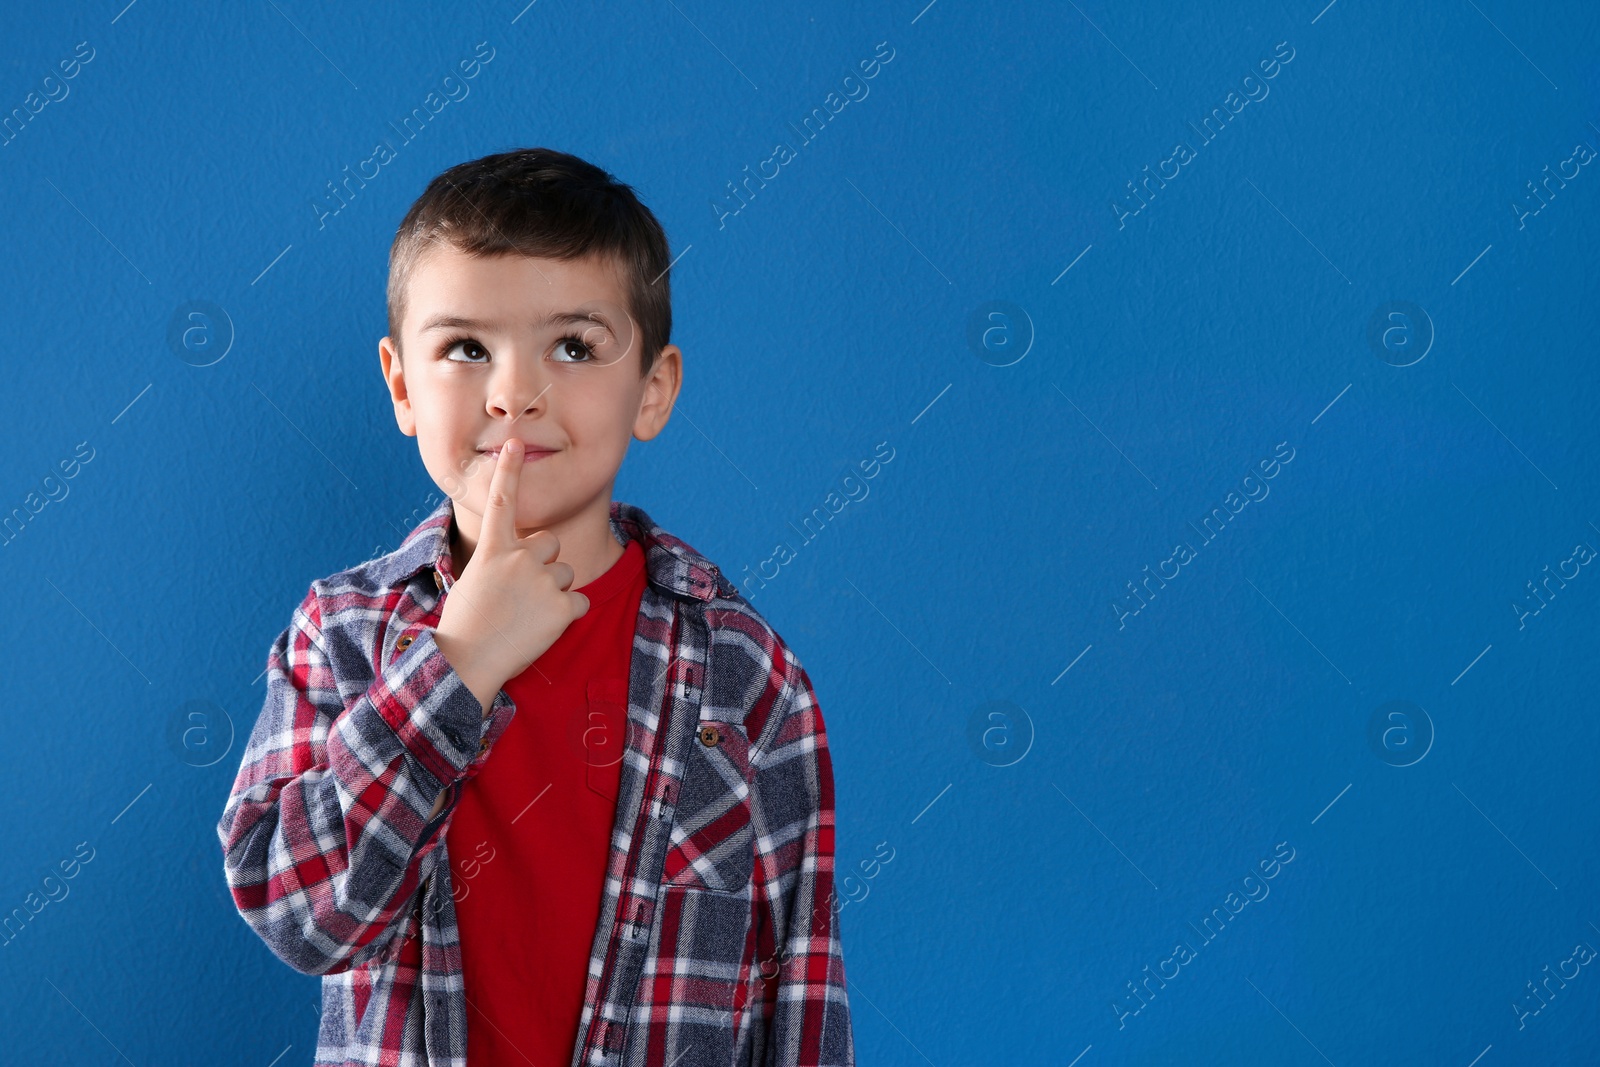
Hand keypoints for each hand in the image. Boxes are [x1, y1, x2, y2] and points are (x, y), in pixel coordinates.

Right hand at [433, 437, 590, 712]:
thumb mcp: (475, 581)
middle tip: (520, 595)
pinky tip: (542, 629)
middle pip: (550, 543)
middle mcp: (520, 558)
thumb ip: (502, 563)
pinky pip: (580, 603)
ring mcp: (543, 580)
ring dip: (555, 593)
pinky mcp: (562, 606)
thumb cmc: (466, 625)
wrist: (467, 661)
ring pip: (567, 574)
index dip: (510, 471)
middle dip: (544, 564)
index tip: (516, 444)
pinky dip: (568, 617)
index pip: (502, 502)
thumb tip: (524, 560)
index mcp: (493, 550)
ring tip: (527, 616)